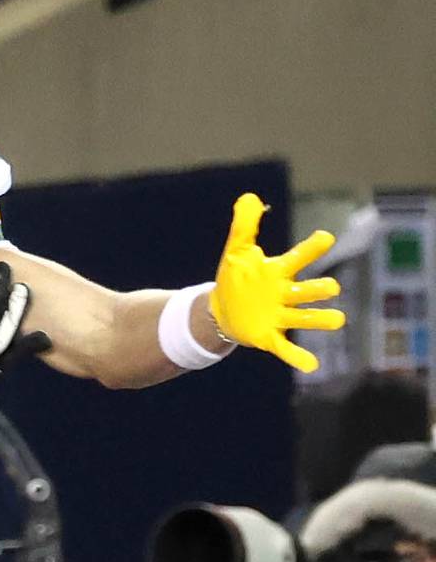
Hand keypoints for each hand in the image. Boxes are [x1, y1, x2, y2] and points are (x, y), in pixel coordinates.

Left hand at [210, 193, 343, 372]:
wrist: (223, 309)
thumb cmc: (237, 277)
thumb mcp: (237, 249)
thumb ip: (245, 225)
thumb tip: (249, 197)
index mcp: (277, 272)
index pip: (297, 258)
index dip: (310, 248)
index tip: (326, 236)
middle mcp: (284, 294)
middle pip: (304, 292)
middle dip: (317, 290)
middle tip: (331, 286)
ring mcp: (280, 316)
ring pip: (303, 318)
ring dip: (319, 319)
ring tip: (337, 319)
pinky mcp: (269, 337)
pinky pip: (285, 348)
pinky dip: (298, 357)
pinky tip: (312, 365)